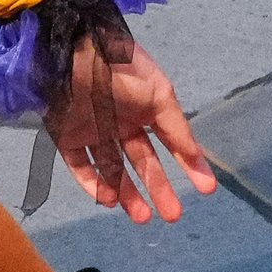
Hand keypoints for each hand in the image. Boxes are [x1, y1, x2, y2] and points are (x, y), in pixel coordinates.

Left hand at [46, 34, 218, 222]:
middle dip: (158, 189)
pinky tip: (109, 200)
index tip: (206, 189)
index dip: (189, 165)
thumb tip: (197, 158)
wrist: (71, 54)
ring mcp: (92, 131)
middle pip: (142, 163)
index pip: (170, 143)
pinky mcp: (66, 137)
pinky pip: (80, 166)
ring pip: (112, 170)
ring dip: (127, 194)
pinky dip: (93, 184)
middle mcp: (120, 122)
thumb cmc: (120, 69)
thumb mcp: (159, 94)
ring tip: (142, 218)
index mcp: (144, 108)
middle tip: (173, 215)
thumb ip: (177, 128)